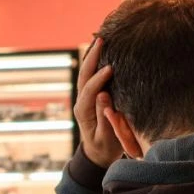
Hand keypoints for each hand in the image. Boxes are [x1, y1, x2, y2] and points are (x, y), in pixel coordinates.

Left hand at [75, 38, 122, 168]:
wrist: (98, 154)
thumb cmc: (105, 148)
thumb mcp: (106, 138)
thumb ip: (104, 117)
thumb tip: (103, 95)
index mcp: (83, 112)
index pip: (89, 90)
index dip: (99, 79)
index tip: (111, 68)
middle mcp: (82, 102)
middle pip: (84, 75)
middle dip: (92, 57)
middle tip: (102, 40)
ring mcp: (85, 98)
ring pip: (86, 73)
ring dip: (92, 56)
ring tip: (101, 40)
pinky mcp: (91, 96)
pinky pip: (91, 76)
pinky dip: (95, 62)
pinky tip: (103, 51)